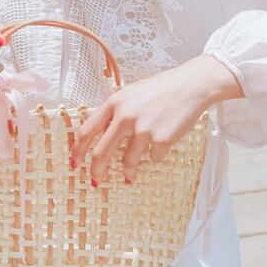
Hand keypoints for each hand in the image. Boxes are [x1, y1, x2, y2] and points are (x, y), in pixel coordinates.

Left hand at [69, 54, 242, 185]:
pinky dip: (155, 156)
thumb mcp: (131, 94)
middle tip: (96, 180)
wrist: (191, 86)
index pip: (87, 131)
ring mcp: (143, 129)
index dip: (78, 150)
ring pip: (127, 161)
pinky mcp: (161, 140)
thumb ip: (115, 112)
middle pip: (101, 152)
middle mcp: (125, 117)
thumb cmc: (161, 88)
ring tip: (129, 177)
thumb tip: (101, 133)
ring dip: (127, 172)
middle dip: (96, 171)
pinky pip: (153, 158)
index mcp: (114, 103)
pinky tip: (161, 147)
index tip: (75, 162)